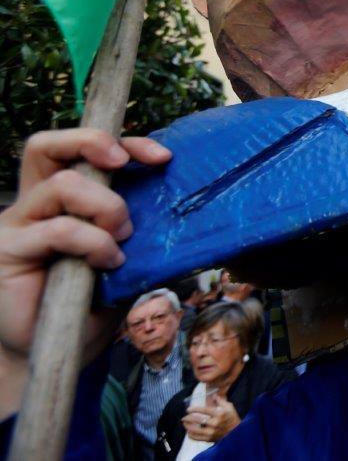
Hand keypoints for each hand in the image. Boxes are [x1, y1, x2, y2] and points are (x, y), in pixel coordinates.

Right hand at [0, 129, 169, 413]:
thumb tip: (185, 206)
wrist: (56, 350)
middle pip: (46, 146)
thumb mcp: (124, 257)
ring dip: (106, 206)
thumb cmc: (90, 302)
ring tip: (122, 237)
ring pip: (62, 185)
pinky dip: (92, 242)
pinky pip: (59, 229)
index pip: (80, 149)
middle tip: (125, 164)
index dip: (120, 141)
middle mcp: (32, 203)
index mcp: (59, 198)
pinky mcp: (7, 250)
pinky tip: (107, 263)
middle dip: (93, 143)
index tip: (163, 157)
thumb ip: (136, 228)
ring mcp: (16, 224)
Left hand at [183, 393, 240, 441]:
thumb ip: (220, 400)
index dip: (195, 409)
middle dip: (188, 418)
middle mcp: (215, 423)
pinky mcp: (209, 439)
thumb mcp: (229, 407)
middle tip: (184, 417)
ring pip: (195, 430)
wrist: (236, 432)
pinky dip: (191, 435)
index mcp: (219, 414)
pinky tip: (189, 431)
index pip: (204, 410)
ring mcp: (211, 432)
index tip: (188, 409)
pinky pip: (197, 438)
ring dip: (188, 426)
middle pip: (198, 420)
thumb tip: (213, 394)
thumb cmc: (232, 418)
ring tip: (184, 423)